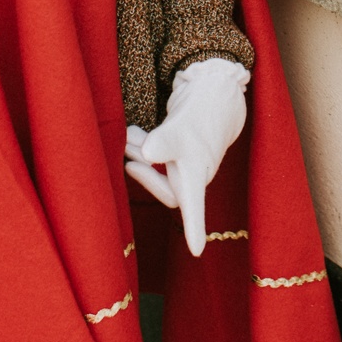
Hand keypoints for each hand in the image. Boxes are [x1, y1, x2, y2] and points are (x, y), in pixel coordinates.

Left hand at [134, 59, 250, 255]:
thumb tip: (149, 153)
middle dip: (145, 173)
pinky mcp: (179, 151)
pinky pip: (159, 158)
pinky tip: (133, 132)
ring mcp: (186, 163)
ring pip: (160, 171)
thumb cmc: (203, 112)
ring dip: (140, 156)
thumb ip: (165, 141)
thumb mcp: (184, 127)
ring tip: (126, 136)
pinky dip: (143, 146)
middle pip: (167, 190)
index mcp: (198, 174)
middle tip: (128, 151)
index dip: (195, 229)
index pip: (194, 207)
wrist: (214, 91)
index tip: (197, 251)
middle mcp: (193, 173)